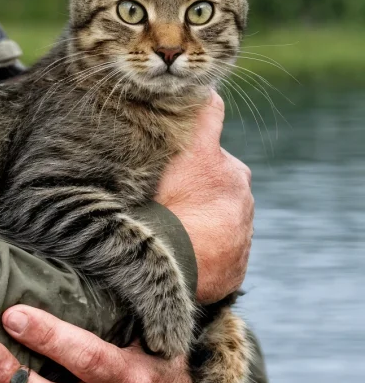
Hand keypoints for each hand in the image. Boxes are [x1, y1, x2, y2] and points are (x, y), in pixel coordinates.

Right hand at [155, 92, 252, 303]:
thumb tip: (143, 105)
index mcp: (211, 155)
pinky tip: (182, 254)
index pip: (209, 110)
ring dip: (205, 215)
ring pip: (224, 208)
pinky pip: (225, 246)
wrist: (165, 277)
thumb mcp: (138, 164)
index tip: (183, 111)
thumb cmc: (145, 215)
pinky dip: (209, 248)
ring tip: (172, 231)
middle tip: (167, 196)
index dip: (194, 110)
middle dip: (198, 178)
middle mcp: (236, 182)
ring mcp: (243, 222)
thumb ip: (149, 136)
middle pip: (217, 168)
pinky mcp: (241, 258)